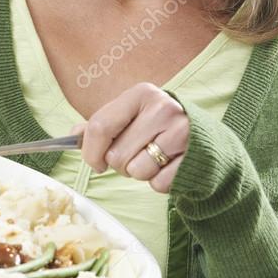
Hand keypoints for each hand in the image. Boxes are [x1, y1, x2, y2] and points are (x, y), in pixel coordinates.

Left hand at [70, 82, 188, 193]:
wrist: (204, 137)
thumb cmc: (158, 126)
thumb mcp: (131, 116)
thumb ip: (102, 124)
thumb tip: (73, 136)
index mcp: (142, 94)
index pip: (99, 126)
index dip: (90, 152)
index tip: (95, 162)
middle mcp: (162, 108)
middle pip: (116, 155)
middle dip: (120, 164)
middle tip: (136, 154)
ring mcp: (180, 132)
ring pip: (136, 171)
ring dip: (140, 173)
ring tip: (154, 158)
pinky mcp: (192, 157)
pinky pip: (158, 183)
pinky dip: (159, 182)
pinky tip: (169, 166)